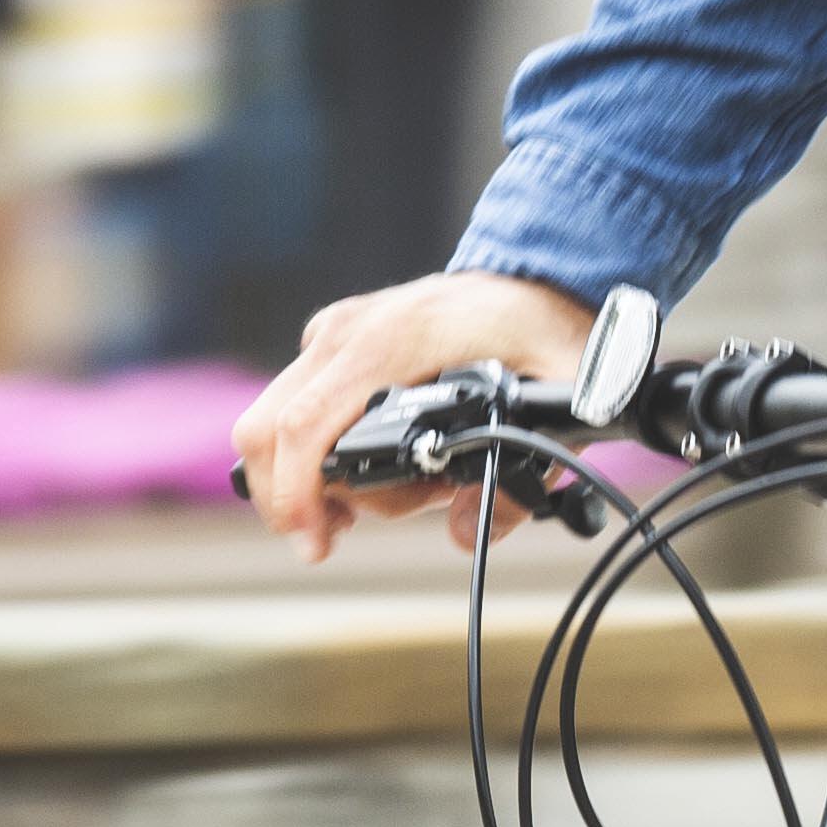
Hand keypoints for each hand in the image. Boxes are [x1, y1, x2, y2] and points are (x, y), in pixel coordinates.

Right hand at [233, 269, 592, 563]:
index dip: (296, 492)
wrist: (533, 284)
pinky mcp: (333, 339)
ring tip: (373, 501)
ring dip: (305, 476)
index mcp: (395, 342)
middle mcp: (350, 330)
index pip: (307, 424)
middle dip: (291, 496)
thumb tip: (466, 534)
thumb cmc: (542, 337)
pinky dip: (309, 449)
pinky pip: (295, 403)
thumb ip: (522, 481)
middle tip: (333, 535)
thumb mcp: (558, 408)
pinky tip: (363, 471)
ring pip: (272, 418)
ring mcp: (335, 330)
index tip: (313, 542)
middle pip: (267, 424)